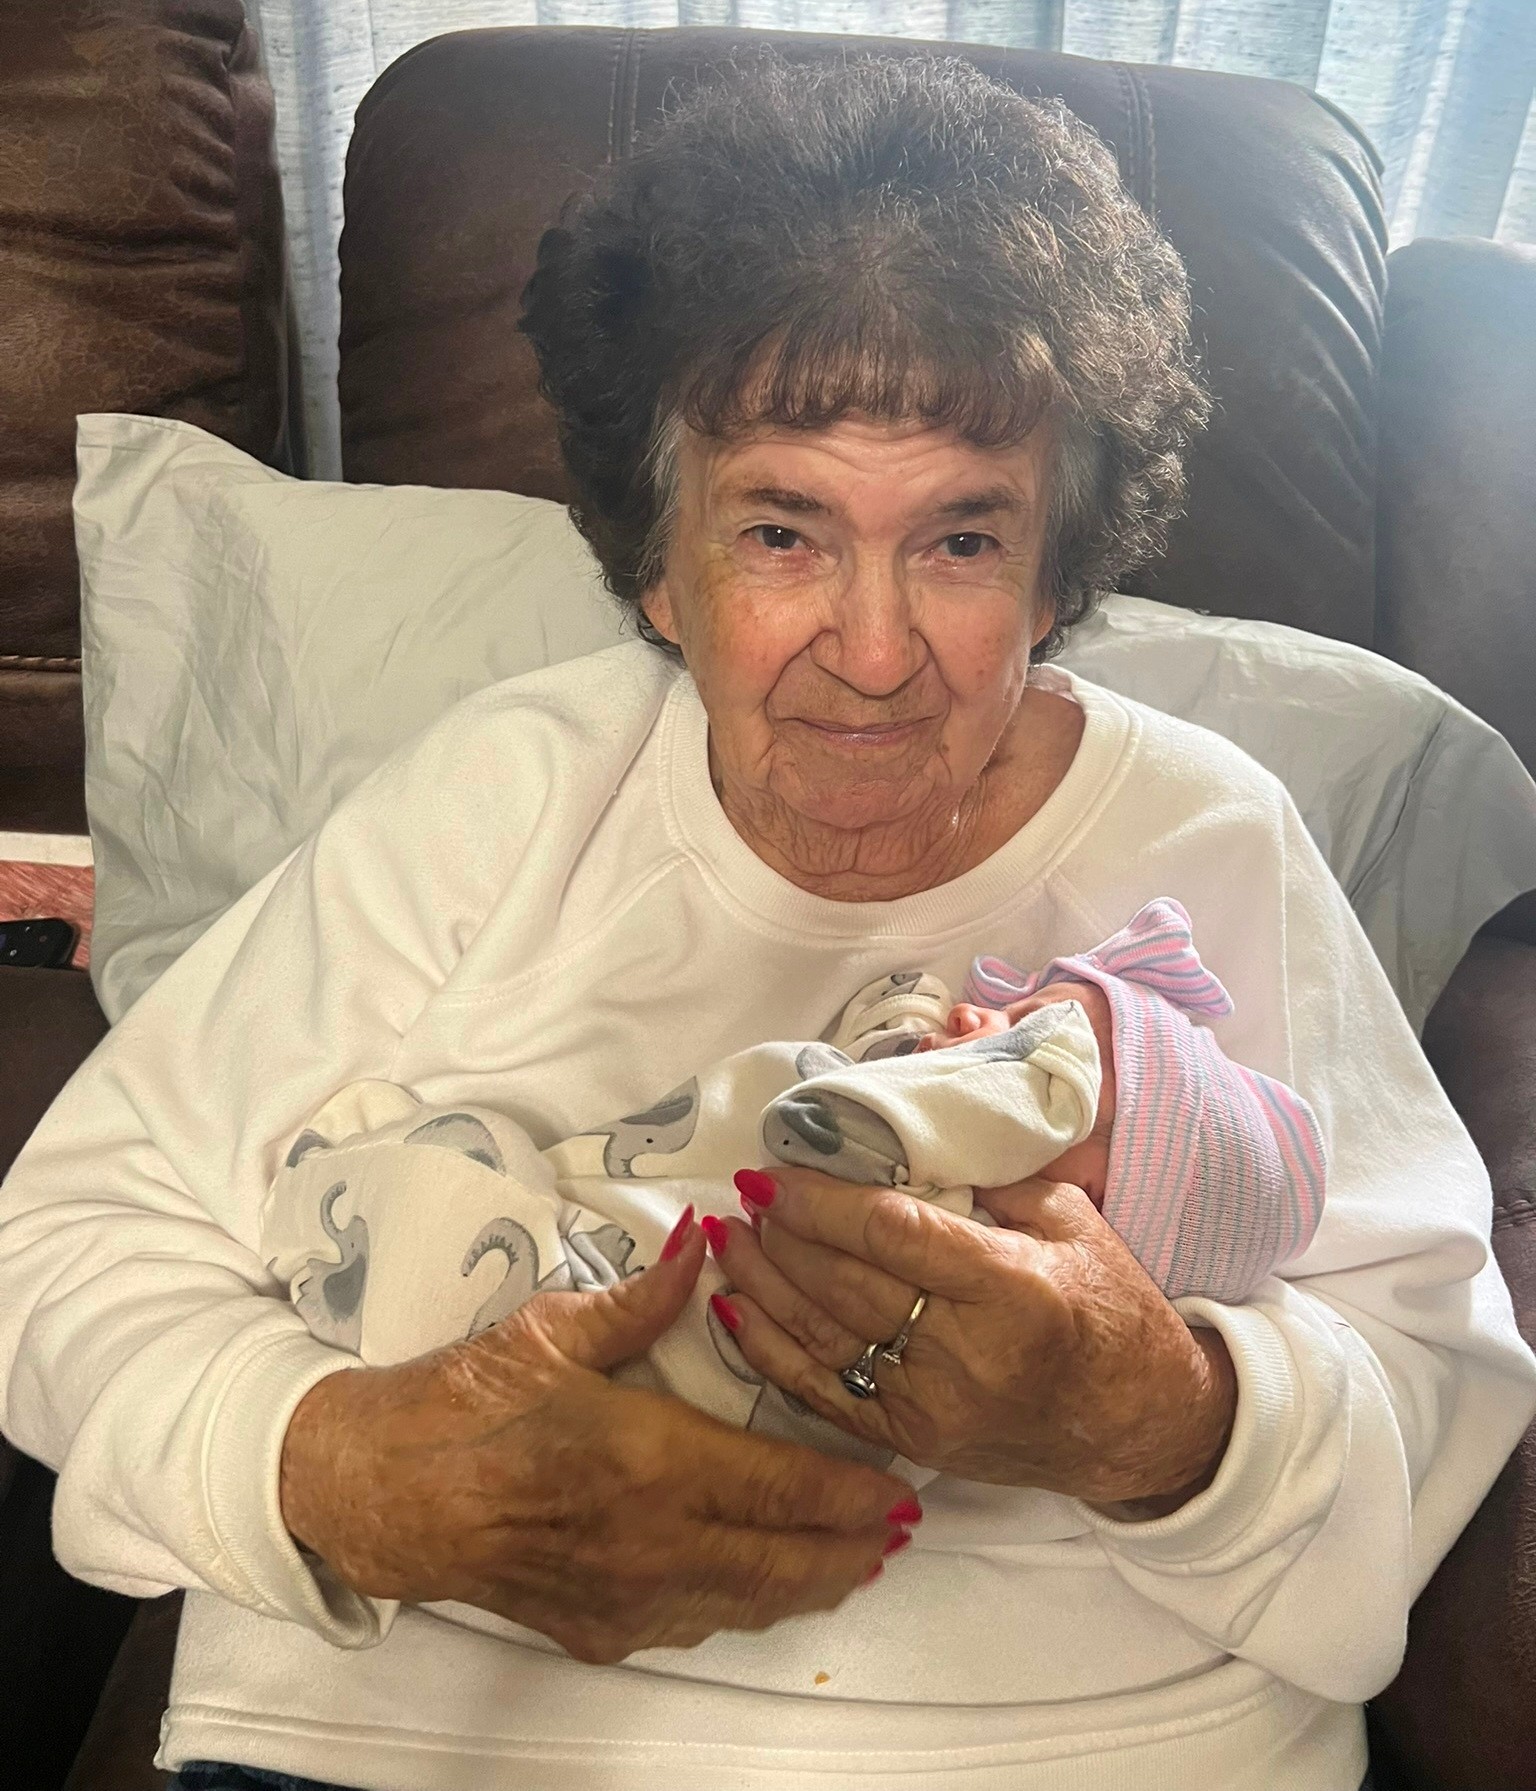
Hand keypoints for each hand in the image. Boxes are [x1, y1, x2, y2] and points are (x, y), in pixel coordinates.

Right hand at [279, 1218, 912, 1664]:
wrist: (382, 1492)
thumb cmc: (463, 1403)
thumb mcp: (551, 1331)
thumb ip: (643, 1298)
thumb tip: (704, 1240)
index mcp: (651, 1460)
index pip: (783, 1487)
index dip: (851, 1495)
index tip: (899, 1491)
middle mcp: (653, 1541)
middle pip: (784, 1561)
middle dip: (852, 1550)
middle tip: (899, 1533)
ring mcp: (627, 1597)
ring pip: (748, 1603)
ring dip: (810, 1585)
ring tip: (853, 1563)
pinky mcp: (597, 1628)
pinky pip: (696, 1624)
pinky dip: (745, 1606)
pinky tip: (761, 1587)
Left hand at [713, 1171, 1234, 1504]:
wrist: (1139, 1423)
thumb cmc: (1110, 1306)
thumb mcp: (1073, 1220)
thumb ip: (995, 1176)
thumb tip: (909, 1130)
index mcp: (1013, 1286)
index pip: (895, 1235)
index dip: (823, 1202)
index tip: (776, 1171)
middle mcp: (969, 1353)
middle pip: (848, 1285)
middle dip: (784, 1236)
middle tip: (744, 1192)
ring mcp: (935, 1406)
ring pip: (824, 1339)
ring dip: (763, 1285)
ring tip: (725, 1236)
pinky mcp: (915, 1440)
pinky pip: (824, 1395)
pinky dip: (770, 1352)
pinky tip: (732, 1310)